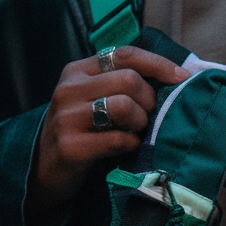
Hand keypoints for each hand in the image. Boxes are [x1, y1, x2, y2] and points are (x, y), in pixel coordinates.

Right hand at [28, 46, 189, 215]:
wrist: (44, 170)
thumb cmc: (80, 132)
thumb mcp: (92, 99)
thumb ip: (120, 84)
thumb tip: (173, 77)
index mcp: (77, 71)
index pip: (124, 54)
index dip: (158, 64)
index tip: (181, 77)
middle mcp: (69, 89)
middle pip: (129, 80)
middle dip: (149, 100)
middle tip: (146, 118)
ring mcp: (66, 117)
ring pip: (123, 106)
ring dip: (140, 122)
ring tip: (135, 132)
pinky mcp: (70, 147)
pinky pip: (118, 140)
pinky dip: (131, 145)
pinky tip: (126, 148)